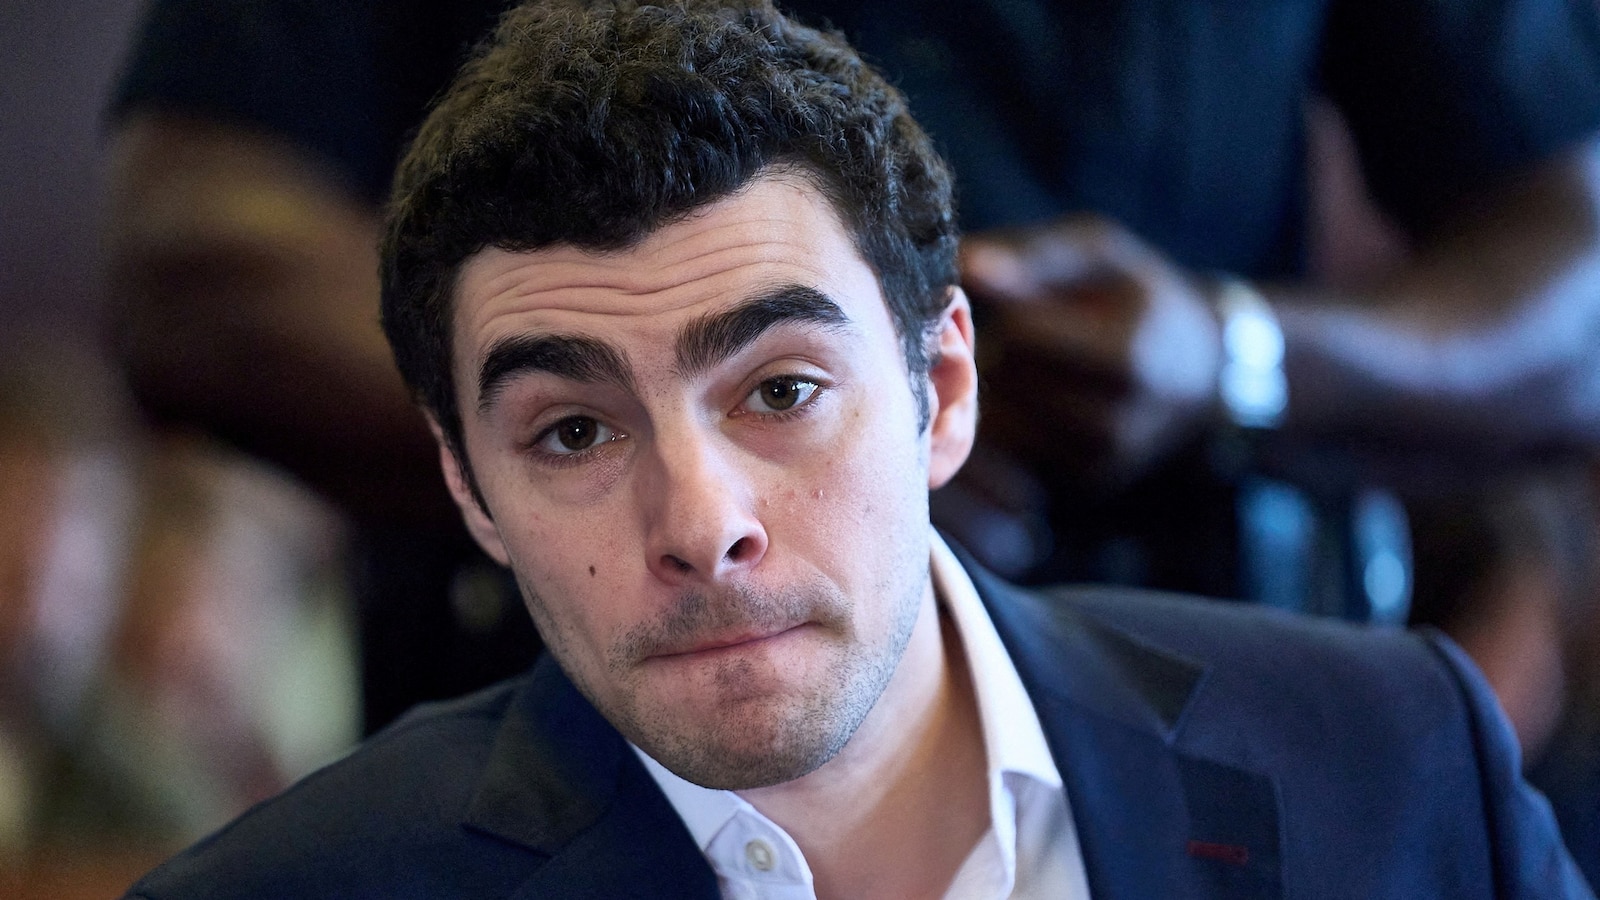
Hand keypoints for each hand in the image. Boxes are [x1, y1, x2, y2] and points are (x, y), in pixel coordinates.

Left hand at [959, 215, 1222, 486]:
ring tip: (1044, 365)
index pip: (1021, 333)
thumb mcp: (1100, 255)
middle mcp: (1115, 424)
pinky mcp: (1078, 484)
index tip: (1030, 298)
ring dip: (1005, 386)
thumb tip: (966, 262)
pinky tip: (1044, 399)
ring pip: (999, 418)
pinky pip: (1010, 450)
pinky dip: (1014, 420)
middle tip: (1038, 333)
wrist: (1195, 373)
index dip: (1014, 308)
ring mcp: (1097, 463)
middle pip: (1007, 378)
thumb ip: (1034, 256)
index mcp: (1127, 360)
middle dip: (1008, 348)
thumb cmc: (1134, 299)